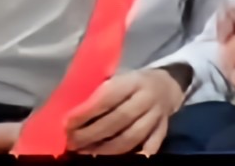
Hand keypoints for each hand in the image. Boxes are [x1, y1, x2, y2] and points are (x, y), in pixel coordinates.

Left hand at [64, 66, 183, 154]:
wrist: (166, 86)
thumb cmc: (132, 83)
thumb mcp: (118, 77)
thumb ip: (101, 90)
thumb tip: (71, 107)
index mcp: (134, 80)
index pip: (109, 96)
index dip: (87, 112)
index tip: (68, 123)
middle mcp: (147, 97)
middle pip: (120, 119)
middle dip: (92, 134)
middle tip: (72, 143)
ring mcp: (157, 116)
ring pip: (132, 137)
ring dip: (106, 149)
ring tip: (85, 153)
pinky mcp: (162, 131)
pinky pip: (150, 147)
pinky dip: (136, 156)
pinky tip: (114, 160)